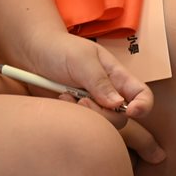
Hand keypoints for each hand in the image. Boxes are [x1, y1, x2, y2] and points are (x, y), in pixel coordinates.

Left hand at [29, 34, 167, 161]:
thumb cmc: (60, 49)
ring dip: (84, 115)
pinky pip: (80, 126)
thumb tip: (118, 104)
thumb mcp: (82, 59)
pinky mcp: (75, 114)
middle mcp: (109, 94)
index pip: (142, 94)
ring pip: (100, 125)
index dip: (143, 106)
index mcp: (117, 76)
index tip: (130, 111)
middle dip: (102, 113)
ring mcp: (92, 105)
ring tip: (67, 96)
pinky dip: (71, 117)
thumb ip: (100, 81)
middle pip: (120, 117)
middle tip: (82, 100)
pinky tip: (61, 100)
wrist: (32, 54)